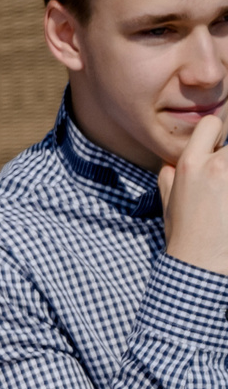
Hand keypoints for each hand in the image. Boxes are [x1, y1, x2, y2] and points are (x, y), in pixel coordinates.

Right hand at [160, 113, 227, 275]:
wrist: (202, 264)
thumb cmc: (184, 235)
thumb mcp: (167, 201)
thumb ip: (169, 175)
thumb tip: (173, 163)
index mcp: (189, 165)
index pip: (211, 124)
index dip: (217, 134)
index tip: (220, 149)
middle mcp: (216, 167)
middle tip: (222, 180)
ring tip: (224, 193)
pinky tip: (227, 206)